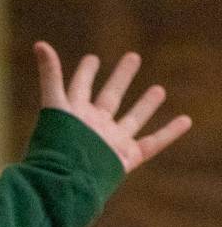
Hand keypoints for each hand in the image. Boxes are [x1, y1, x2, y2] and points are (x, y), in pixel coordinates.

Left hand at [34, 42, 190, 173]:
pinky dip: (169, 133)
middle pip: (110, 97)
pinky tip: (185, 120)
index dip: (85, 73)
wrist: (64, 182)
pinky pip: (152, 144)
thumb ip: (50, 75)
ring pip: (132, 119)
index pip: (79, 88)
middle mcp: (94, 127)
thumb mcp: (54, 105)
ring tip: (158, 89)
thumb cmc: (57, 146)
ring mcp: (110, 143)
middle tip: (132, 57)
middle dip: (121, 78)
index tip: (92, 59)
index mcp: (75, 115)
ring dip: (146, 104)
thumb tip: (39, 43)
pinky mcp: (125, 159)